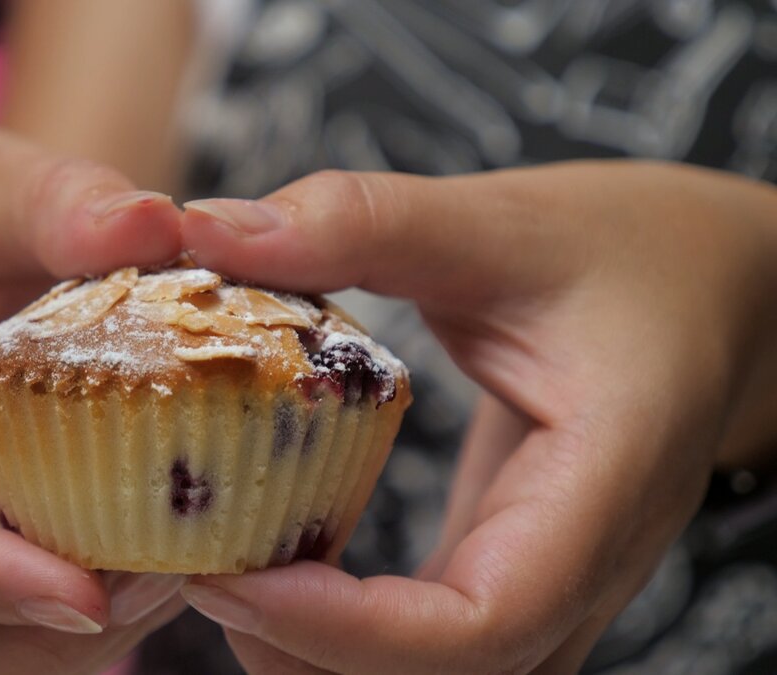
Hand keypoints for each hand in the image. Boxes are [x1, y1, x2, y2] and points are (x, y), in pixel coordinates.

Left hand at [178, 161, 776, 673]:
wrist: (721, 287)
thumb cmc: (634, 251)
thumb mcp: (503, 220)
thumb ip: (366, 222)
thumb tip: (211, 228)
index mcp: (604, 484)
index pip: (486, 621)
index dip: (349, 631)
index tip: (233, 581)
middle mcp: (586, 564)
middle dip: (311, 654)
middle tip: (199, 578)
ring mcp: (559, 580)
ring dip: (323, 656)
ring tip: (224, 580)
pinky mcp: (521, 567)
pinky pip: (439, 640)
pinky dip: (349, 629)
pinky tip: (280, 566)